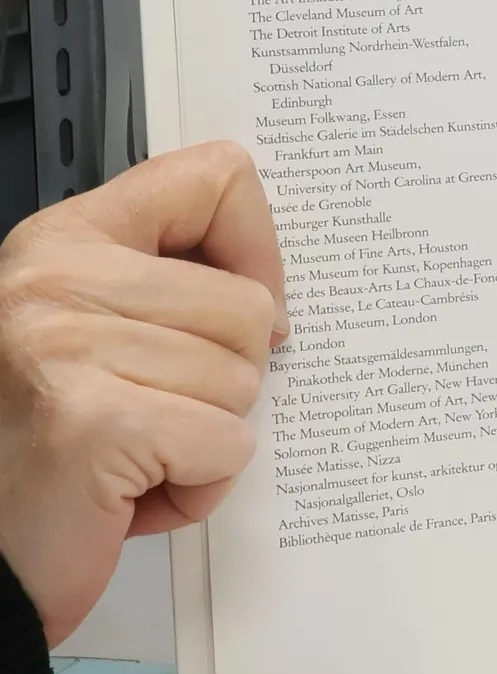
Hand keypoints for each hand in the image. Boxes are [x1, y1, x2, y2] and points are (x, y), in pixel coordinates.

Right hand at [0, 142, 283, 645]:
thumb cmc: (42, 452)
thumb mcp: (95, 334)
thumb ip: (171, 289)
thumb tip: (276, 297)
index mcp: (65, 240)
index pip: (215, 177)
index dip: (256, 248)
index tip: (244, 301)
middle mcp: (57, 279)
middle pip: (251, 305)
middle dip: (225, 381)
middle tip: (150, 417)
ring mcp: (69, 347)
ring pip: (245, 380)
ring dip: (206, 440)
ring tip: (132, 459)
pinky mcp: (96, 424)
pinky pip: (228, 445)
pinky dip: (197, 487)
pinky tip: (128, 496)